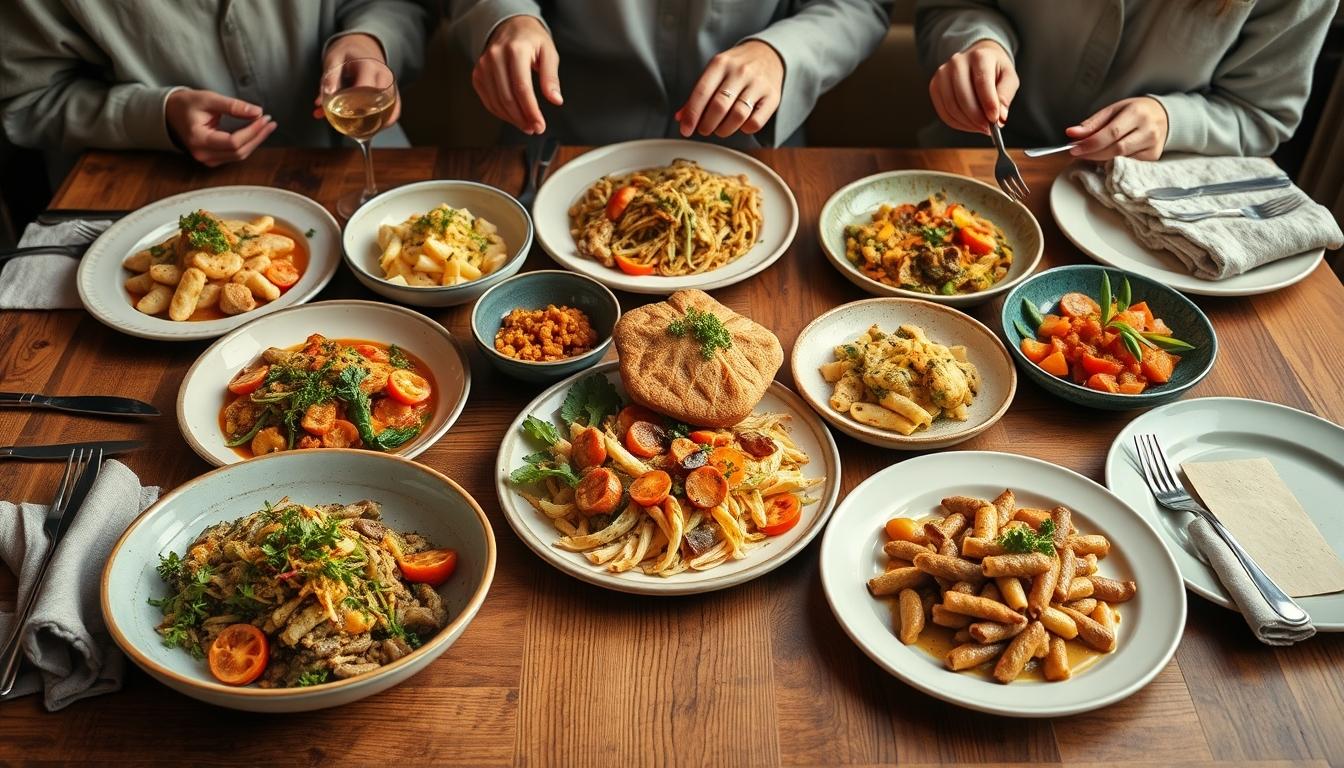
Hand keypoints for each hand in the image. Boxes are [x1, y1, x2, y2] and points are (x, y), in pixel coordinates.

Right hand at [165, 89, 274, 166]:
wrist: (170, 112)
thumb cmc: (186, 104)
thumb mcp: (208, 99)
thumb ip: (233, 106)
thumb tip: (257, 112)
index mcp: (198, 139)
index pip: (233, 142)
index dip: (252, 131)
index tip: (264, 118)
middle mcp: (202, 154)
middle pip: (239, 152)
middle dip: (257, 137)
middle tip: (269, 122)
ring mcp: (207, 159)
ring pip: (239, 155)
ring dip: (255, 141)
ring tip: (266, 126)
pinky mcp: (213, 159)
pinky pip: (235, 154)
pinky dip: (247, 144)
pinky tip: (255, 133)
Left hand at [313, 33, 399, 125]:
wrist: (363, 46)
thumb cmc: (347, 53)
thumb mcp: (333, 60)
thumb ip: (328, 80)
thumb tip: (321, 102)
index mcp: (369, 65)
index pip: (366, 88)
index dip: (356, 104)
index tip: (344, 113)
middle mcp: (384, 76)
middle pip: (380, 102)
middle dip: (365, 117)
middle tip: (351, 125)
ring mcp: (392, 85)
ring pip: (390, 109)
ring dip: (378, 123)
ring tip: (363, 131)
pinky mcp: (394, 93)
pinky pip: (395, 111)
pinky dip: (386, 122)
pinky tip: (374, 129)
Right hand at [471, 16, 561, 134]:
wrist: (509, 27)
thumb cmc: (531, 40)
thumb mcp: (548, 52)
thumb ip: (551, 77)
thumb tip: (556, 99)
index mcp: (515, 50)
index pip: (522, 88)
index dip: (531, 110)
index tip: (540, 125)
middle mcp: (495, 57)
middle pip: (507, 98)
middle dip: (522, 118)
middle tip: (535, 128)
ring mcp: (483, 66)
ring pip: (496, 102)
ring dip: (512, 119)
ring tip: (527, 125)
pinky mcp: (478, 74)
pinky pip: (488, 100)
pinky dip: (501, 113)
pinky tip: (513, 117)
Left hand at [675, 41, 783, 137]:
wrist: (768, 54)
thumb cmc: (736, 67)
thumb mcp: (715, 72)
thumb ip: (698, 95)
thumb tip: (680, 118)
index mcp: (720, 63)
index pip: (702, 92)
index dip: (692, 115)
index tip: (686, 130)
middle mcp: (740, 71)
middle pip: (719, 106)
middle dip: (707, 125)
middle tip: (704, 129)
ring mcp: (758, 83)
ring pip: (738, 116)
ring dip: (724, 130)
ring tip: (720, 129)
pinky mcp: (773, 96)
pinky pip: (756, 122)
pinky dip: (745, 129)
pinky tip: (740, 124)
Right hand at [928, 39, 1017, 134]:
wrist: (977, 60)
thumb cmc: (995, 70)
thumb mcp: (1009, 78)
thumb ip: (1005, 96)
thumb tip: (1000, 117)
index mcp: (980, 56)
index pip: (982, 82)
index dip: (988, 103)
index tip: (995, 120)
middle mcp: (957, 62)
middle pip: (963, 96)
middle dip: (977, 117)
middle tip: (988, 128)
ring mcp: (943, 73)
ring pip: (951, 106)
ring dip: (967, 123)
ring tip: (980, 127)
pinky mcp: (935, 85)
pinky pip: (943, 111)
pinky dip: (956, 123)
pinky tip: (968, 124)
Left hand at [1066, 97, 1168, 160]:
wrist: (1161, 115)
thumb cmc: (1134, 111)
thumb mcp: (1113, 110)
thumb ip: (1092, 123)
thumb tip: (1071, 133)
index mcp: (1137, 113)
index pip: (1111, 133)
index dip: (1091, 143)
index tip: (1074, 149)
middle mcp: (1149, 130)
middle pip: (1116, 149)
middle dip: (1093, 154)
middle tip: (1079, 153)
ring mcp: (1153, 145)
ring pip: (1121, 160)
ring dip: (1101, 160)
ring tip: (1091, 154)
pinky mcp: (1154, 157)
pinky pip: (1128, 165)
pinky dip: (1113, 163)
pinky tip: (1106, 158)